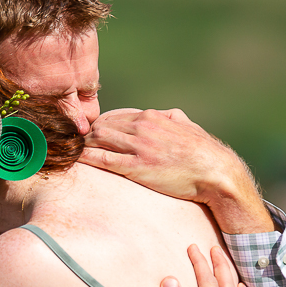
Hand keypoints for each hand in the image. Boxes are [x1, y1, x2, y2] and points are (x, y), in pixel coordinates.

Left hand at [81, 108, 272, 232]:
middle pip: (102, 126)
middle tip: (73, 144)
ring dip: (83, 145)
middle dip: (86, 135)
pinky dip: (87, 158)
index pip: (115, 117)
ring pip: (99, 140)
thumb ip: (173, 118)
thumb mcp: (187, 126)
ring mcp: (139, 148)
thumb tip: (168, 114)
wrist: (215, 172)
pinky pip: (104, 160)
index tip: (88, 134)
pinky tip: (76, 160)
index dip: (98, 126)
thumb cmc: (203, 151)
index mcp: (151, 117)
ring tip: (70, 152)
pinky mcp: (137, 167)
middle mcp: (142, 128)